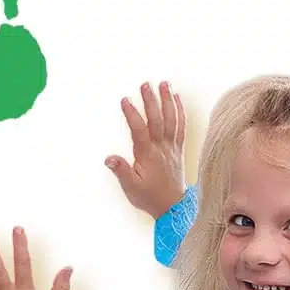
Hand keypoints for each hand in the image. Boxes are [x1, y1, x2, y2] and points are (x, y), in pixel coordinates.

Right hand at [104, 81, 186, 219]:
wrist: (172, 206)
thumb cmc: (149, 197)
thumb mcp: (131, 188)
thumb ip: (121, 171)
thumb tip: (108, 158)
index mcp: (148, 155)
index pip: (139, 130)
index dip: (132, 114)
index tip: (125, 99)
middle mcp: (162, 148)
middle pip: (157, 120)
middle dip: (151, 101)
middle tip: (145, 83)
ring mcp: (172, 147)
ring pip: (172, 119)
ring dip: (168, 100)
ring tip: (164, 83)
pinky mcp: (178, 148)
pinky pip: (181, 126)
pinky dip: (180, 111)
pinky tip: (176, 98)